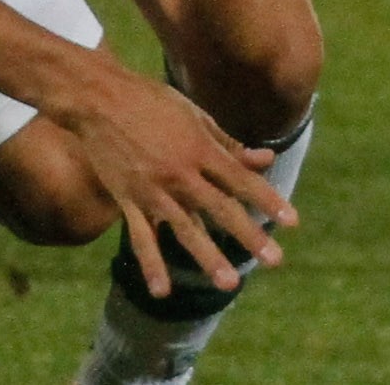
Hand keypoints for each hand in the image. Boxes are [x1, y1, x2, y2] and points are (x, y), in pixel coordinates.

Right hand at [54, 65, 294, 298]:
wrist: (98, 99)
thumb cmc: (151, 101)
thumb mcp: (194, 115)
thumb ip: (228, 144)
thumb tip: (265, 159)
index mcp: (199, 149)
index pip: (241, 180)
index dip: (268, 200)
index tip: (292, 221)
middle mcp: (180, 173)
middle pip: (220, 208)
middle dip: (249, 235)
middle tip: (273, 260)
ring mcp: (153, 190)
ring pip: (185, 229)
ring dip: (208, 257)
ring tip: (229, 283)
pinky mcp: (128, 200)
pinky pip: (142, 237)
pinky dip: (151, 264)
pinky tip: (162, 291)